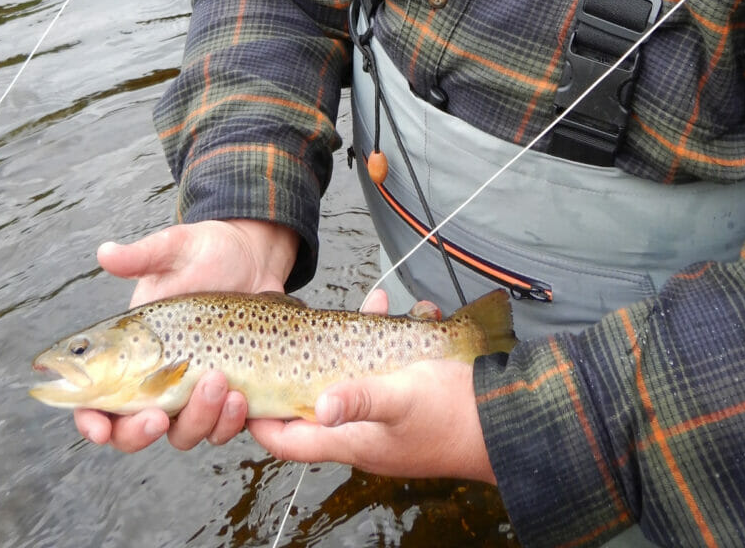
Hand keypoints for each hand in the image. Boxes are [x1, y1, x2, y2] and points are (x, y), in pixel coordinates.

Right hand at [74, 218, 297, 454]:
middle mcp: (156, 378)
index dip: (89, 420)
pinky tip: (240, 397)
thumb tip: (105, 252)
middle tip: (158, 416)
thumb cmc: (208, 251)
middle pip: (131, 430)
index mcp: (130, 349)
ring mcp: (192, 390)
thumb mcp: (175, 248)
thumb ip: (141, 256)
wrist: (255, 258)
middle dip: (139, 433)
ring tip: (217, 381)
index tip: (98, 428)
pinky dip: (227, 423)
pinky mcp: (227, 395)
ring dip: (196, 419)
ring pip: (181, 433)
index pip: (95, 398)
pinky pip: (221, 428)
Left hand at [246, 288, 495, 483]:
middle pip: (315, 403)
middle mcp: (362, 433)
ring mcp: (385, 418)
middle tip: (299, 329)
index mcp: (351, 441)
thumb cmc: (452, 417)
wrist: (504, 422)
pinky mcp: (408, 400)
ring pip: (352, 377)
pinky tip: (404, 310)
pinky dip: (388, 337)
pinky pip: (384, 369)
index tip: (241, 387)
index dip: (261, 418)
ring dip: (353, 341)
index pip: (288, 440)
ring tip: (373, 302)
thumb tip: (322, 404)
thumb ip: (361, 399)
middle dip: (307, 365)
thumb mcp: (402, 400)